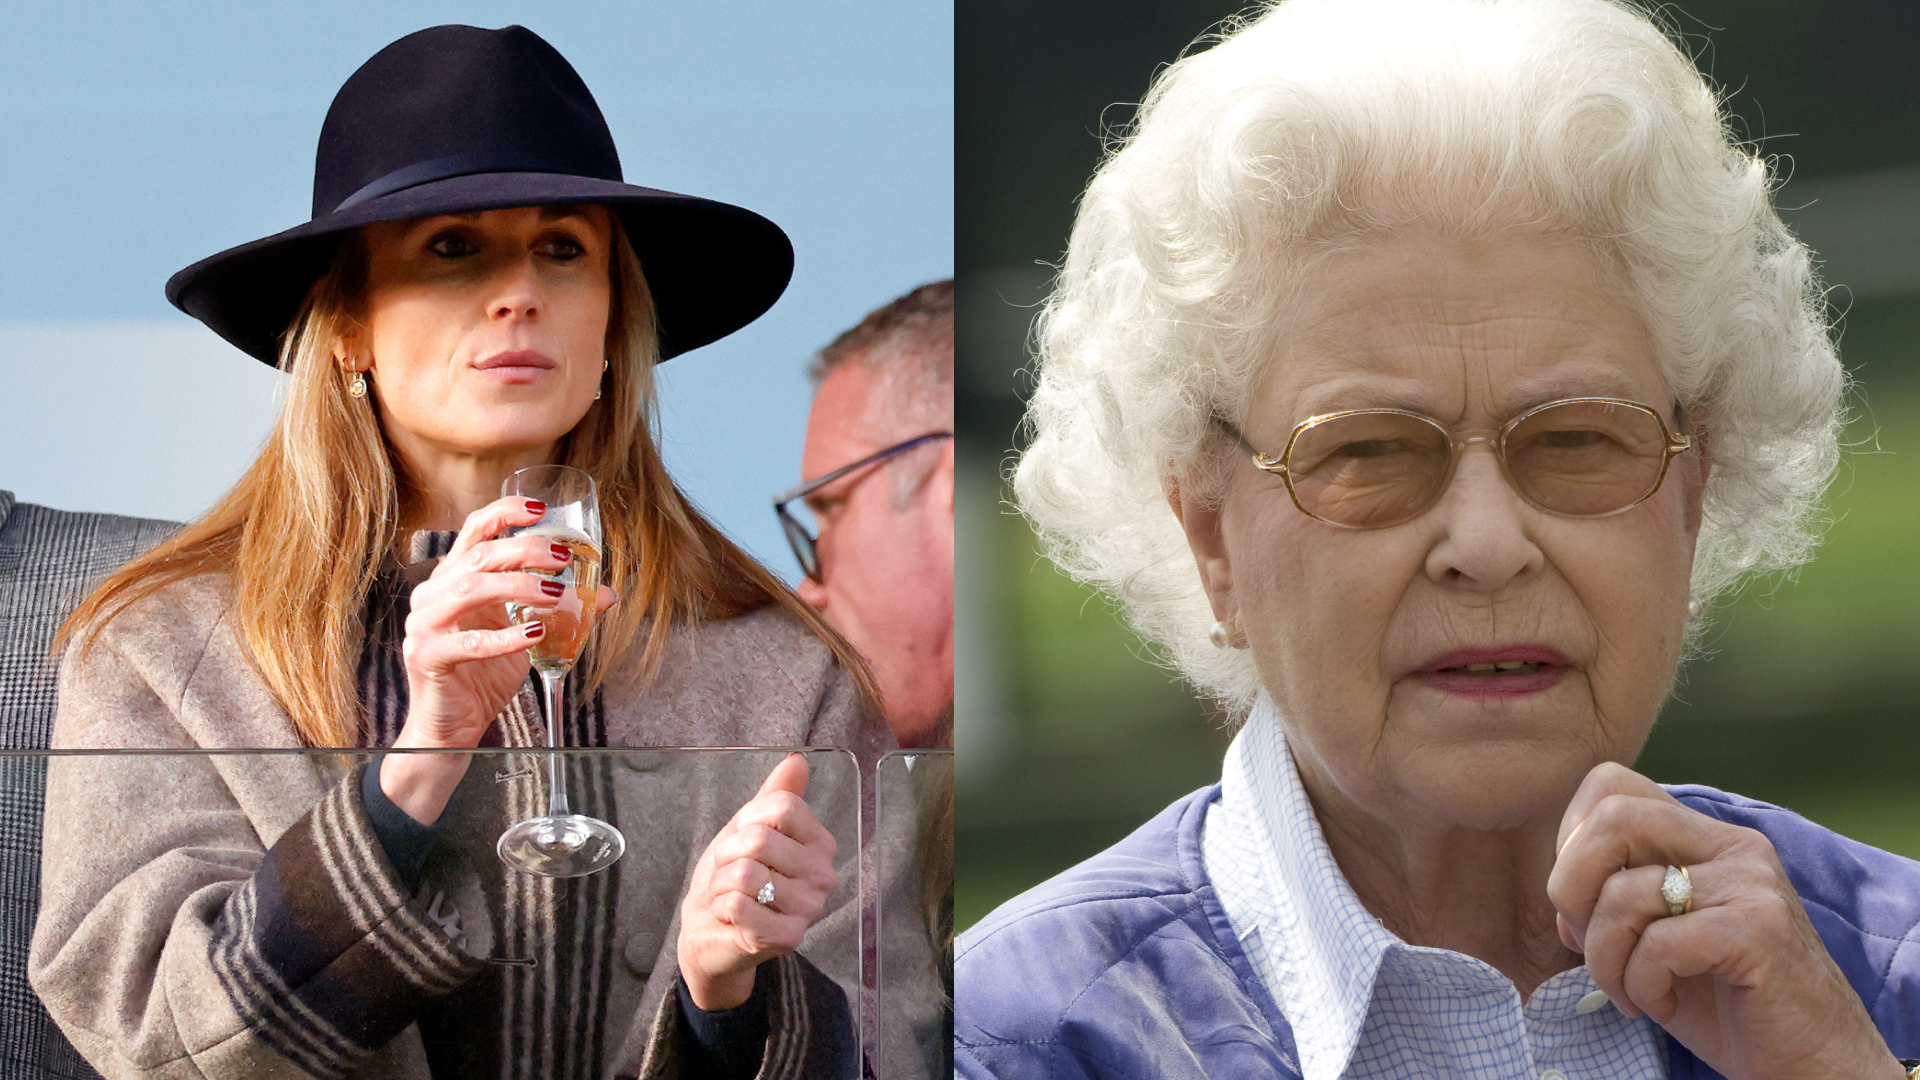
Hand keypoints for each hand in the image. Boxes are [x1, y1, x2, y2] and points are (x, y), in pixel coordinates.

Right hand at [384, 497, 616, 823]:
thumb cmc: (482, 677)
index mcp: (452, 579)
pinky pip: (467, 642)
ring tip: (555, 593)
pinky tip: (534, 634)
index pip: (473, 531)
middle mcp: (432, 595)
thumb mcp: (527, 635)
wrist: (450, 730)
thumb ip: (561, 611)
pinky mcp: (426, 657)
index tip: (540, 509)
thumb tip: (608, 593)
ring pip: (469, 589)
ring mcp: (424, 625)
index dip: (504, 513)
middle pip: (478, 556)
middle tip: (563, 558)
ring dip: (518, 586)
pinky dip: (505, 637)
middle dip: (525, 550)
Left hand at [678, 754, 838, 1009]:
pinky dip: (721, 907)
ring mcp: (809, 909)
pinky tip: (730, 916)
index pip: (782, 807)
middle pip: (761, 840)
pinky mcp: (788, 938)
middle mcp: (824, 875)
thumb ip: (775, 795)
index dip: (747, 819)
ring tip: (729, 894)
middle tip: (728, 872)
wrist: (711, 929)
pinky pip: (739, 905)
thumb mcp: (748, 828)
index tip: (741, 838)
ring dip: (722, 884)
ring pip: (746, 874)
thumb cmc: (732, 876)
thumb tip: (798, 760)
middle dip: (727, 854)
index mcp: (820, 843)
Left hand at [1547, 762, 1903, 1079]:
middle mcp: (1733, 847)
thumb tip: (1563, 905)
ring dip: (1604, 958)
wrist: (1814, 1062)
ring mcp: (1750, 884)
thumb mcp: (1657, 942)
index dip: (1572, 841)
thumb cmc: (1728, 1004)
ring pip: (1624, 892)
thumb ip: (1612, 905)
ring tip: (1629, 994)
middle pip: (1612, 817)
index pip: (1611, 787)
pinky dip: (1642, 984)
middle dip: (1572, 887)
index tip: (1582, 906)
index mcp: (1705, 838)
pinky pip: (1658, 944)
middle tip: (1586, 943)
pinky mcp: (1759, 930)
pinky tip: (1662, 1006)